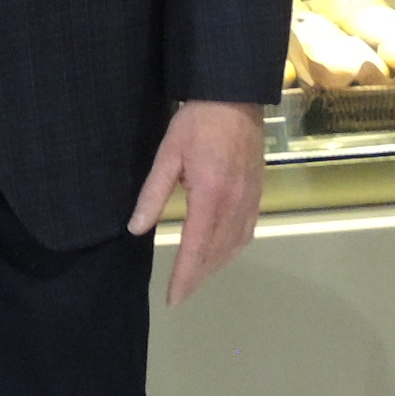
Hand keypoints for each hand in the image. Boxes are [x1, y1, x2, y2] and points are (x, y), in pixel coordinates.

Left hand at [132, 100, 266, 306]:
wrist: (235, 96)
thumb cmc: (197, 123)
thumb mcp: (168, 154)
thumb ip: (153, 193)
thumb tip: (136, 228)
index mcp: (210, 197)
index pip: (195, 248)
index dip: (184, 276)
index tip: (173, 299)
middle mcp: (235, 205)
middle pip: (216, 254)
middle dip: (198, 277)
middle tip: (180, 295)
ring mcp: (250, 201)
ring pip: (234, 246)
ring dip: (215, 266)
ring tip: (196, 278)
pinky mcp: (258, 194)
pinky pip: (247, 232)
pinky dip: (233, 249)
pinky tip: (221, 252)